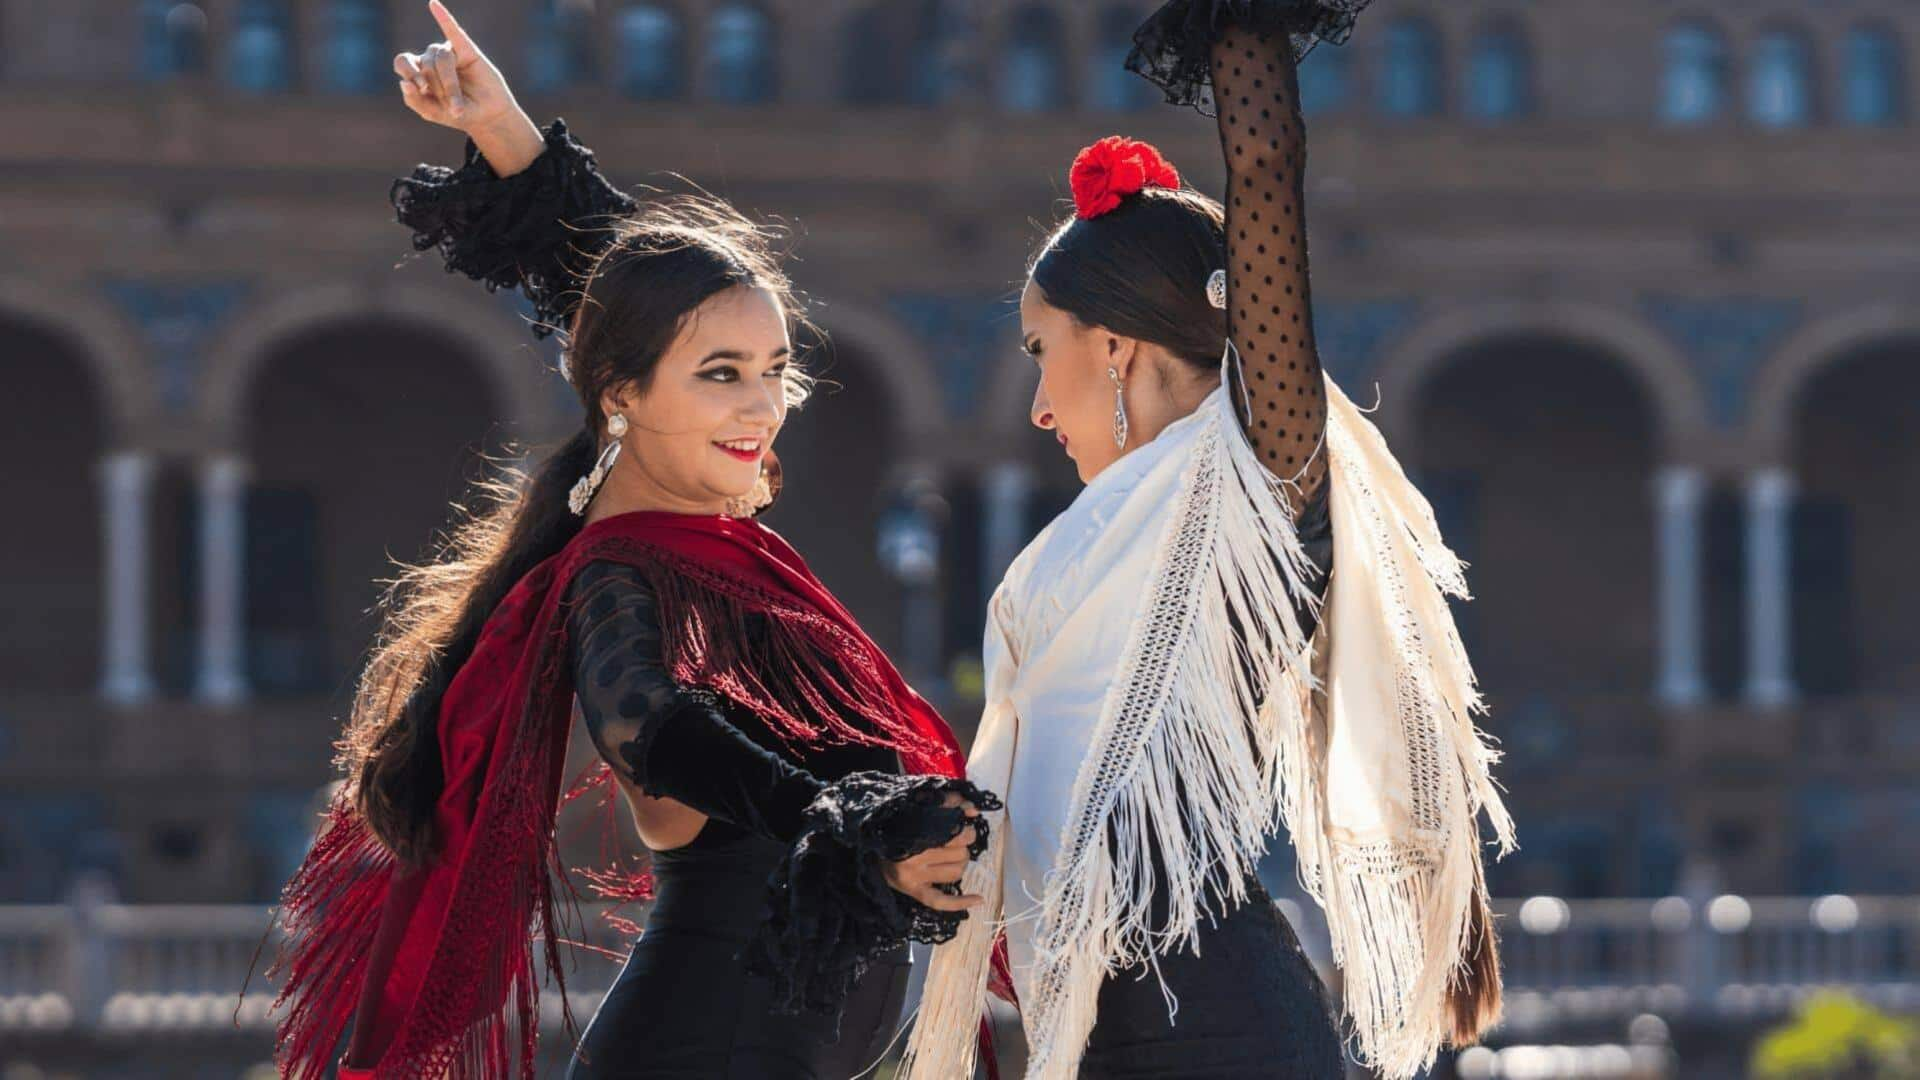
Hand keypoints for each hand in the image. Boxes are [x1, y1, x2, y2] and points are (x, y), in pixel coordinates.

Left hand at [394, 0, 518, 134]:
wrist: (487, 117)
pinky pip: (453, 31)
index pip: (403, 62)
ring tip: (458, 106)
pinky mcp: (466, 50)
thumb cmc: (458, 114)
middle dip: (437, 88)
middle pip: (425, 64)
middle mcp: (431, 58)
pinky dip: (443, 17)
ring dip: (449, 85)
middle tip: (450, 107)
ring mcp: (449, 52)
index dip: (409, 73)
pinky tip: (433, 5)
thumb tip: (402, 82)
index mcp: (418, 71)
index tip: (421, 89)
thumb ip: (414, 101)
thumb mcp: (433, 113)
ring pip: (441, 59)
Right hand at [881, 793, 984, 913]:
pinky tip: (979, 899)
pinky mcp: (914, 892)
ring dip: (960, 864)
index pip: (956, 833)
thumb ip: (949, 802)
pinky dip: (961, 902)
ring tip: (952, 857)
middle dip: (963, 846)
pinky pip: (941, 902)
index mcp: (914, 833)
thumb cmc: (899, 825)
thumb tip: (973, 810)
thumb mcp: (921, 806)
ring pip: (956, 873)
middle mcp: (913, 857)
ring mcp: (913, 878)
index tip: (961, 826)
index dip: (965, 830)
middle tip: (957, 841)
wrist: (870, 848)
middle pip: (960, 854)